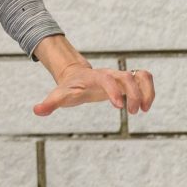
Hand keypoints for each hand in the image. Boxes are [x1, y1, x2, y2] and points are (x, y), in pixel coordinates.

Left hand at [30, 34, 154, 116]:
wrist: (76, 76)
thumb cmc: (69, 88)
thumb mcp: (60, 95)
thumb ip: (50, 103)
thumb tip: (36, 111)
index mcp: (95, 77)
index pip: (107, 80)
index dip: (114, 91)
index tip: (119, 107)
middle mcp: (111, 74)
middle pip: (127, 77)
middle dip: (133, 93)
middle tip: (132, 112)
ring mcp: (121, 77)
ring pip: (141, 75)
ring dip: (147, 91)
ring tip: (144, 109)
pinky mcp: (129, 81)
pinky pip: (145, 79)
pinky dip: (149, 91)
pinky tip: (145, 106)